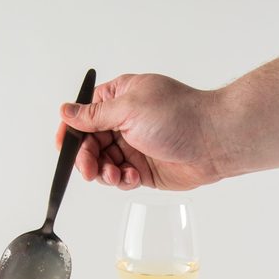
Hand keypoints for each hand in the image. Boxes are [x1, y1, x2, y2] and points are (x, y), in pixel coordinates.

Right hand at [56, 73, 223, 190]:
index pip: (84, 114)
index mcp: (120, 97)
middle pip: (90, 143)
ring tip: (114, 174)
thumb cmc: (179, 115)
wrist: (213, 141)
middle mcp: (125, 121)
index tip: (64, 146)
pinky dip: (122, 180)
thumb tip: (66, 111)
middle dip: (86, 158)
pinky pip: (121, 178)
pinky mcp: (145, 170)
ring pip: (103, 164)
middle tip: (89, 169)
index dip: (71, 131)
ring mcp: (135, 146)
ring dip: (103, 172)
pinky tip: (133, 177)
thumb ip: (95, 115)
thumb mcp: (129, 108)